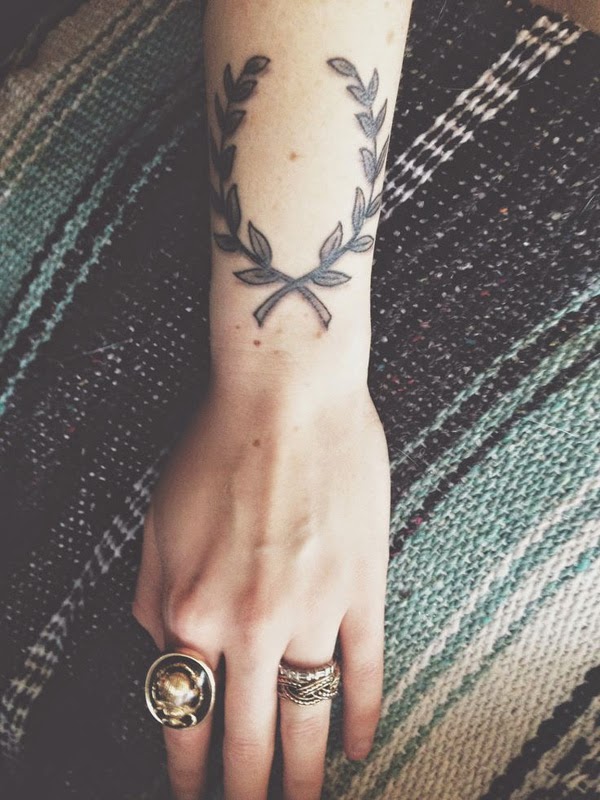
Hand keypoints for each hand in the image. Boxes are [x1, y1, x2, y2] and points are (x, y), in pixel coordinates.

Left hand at [132, 377, 390, 799]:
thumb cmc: (218, 445)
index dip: (185, 771)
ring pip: (307, 720)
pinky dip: (362, 719)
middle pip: (246, 737)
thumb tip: (157, 648)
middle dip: (247, 791)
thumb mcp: (157, 520)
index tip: (191, 797)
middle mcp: (248, 625)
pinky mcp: (362, 589)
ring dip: (306, 777)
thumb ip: (150, 596)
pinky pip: (364, 672)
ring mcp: (311, 611)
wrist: (287, 394)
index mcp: (189, 609)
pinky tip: (359, 749)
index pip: (183, 716)